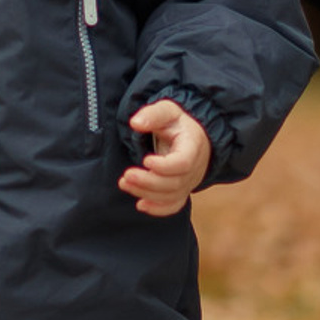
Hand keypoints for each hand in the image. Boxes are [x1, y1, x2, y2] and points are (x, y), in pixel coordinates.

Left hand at [120, 100, 210, 216]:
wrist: (192, 135)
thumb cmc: (178, 122)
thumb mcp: (167, 110)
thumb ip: (153, 115)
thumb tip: (135, 123)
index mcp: (193, 146)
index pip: (183, 163)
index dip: (164, 166)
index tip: (145, 160)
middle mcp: (195, 168)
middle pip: (174, 183)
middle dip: (148, 182)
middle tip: (127, 175)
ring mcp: (189, 182)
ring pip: (171, 196)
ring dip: (146, 193)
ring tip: (125, 183)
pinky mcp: (182, 190)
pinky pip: (174, 205)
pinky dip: (158, 209)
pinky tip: (140, 204)